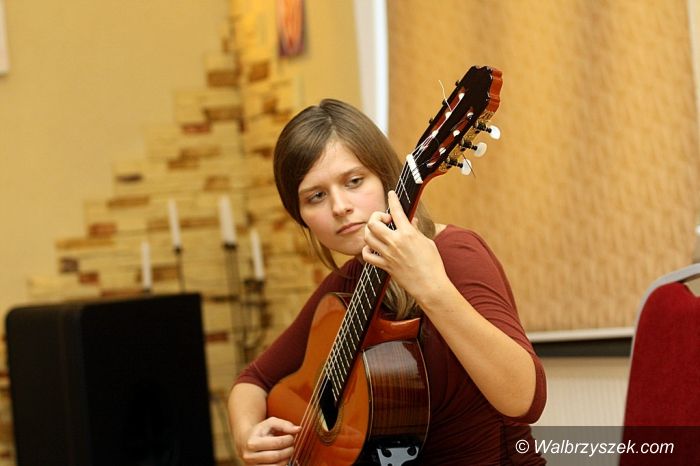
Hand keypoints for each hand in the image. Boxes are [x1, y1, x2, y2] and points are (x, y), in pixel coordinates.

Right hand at [237, 417, 300, 465]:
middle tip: (291, 445)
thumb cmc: (260, 432)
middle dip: (288, 450)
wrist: (245, 441)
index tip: (291, 437)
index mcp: (252, 442)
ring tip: (287, 451)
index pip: (276, 443)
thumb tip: (298, 429)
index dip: (288, 439)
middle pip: (276, 456)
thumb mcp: (270, 423)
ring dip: (286, 459)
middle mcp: (250, 456)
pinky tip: (282, 458)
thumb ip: (285, 425)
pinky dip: (281, 465)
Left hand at [361, 191, 448, 306]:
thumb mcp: (427, 242)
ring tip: (378, 232)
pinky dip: (367, 249)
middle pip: (373, 223)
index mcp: (408, 234)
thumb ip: (415, 230)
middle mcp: (395, 242)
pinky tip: (374, 248)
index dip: (393, 199)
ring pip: (368, 237)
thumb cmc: (433, 264)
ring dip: (370, 231)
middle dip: (376, 216)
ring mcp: (388, 255)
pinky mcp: (385, 266)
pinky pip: (367, 255)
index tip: (391, 194)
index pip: (396, 211)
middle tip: (384, 220)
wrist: (430, 285)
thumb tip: (410, 221)